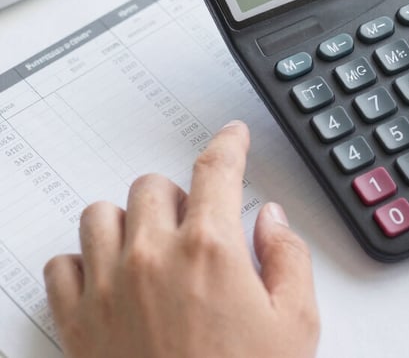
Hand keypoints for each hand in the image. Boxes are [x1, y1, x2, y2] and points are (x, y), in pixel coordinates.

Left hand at [43, 121, 318, 357]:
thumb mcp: (297, 323)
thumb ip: (289, 257)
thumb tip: (271, 220)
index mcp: (211, 250)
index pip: (217, 169)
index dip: (229, 143)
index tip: (233, 135)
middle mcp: (152, 257)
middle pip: (153, 185)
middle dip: (179, 195)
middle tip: (197, 223)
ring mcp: (107, 287)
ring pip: (101, 214)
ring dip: (129, 220)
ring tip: (152, 246)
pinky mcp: (76, 322)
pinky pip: (61, 265)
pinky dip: (83, 262)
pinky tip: (110, 278)